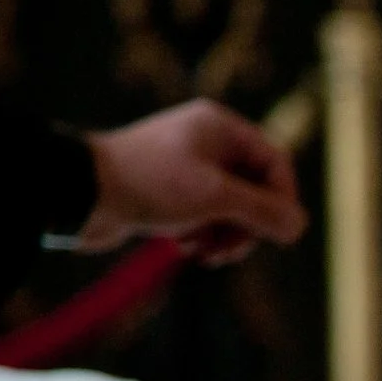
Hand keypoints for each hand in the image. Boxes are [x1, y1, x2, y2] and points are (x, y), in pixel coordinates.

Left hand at [79, 100, 306, 264]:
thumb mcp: (215, 197)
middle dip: (248, 225)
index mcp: (220, 128)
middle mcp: (207, 143)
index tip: (278, 233)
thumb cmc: (148, 182)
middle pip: (255, 191)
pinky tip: (182, 245)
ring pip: (231, 209)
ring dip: (225, 236)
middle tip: (232, 250)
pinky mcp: (169, 193)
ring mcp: (187, 169)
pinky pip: (204, 217)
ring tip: (204, 252)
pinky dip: (201, 235)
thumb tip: (300, 227)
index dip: (282, 200)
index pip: (275, 164)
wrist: (80, 192)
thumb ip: (264, 212)